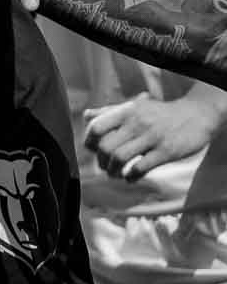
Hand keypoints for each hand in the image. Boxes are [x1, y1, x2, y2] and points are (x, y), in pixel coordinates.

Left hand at [84, 92, 226, 180]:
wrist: (196, 115)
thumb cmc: (160, 113)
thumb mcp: (135, 107)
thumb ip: (110, 111)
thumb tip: (86, 115)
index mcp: (126, 111)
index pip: (96, 127)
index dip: (90, 142)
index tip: (94, 150)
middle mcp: (136, 123)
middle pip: (105, 147)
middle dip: (101, 161)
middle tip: (104, 166)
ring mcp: (152, 138)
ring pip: (120, 158)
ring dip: (113, 171)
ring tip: (115, 174)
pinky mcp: (166, 151)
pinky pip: (140, 167)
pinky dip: (130, 176)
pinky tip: (130, 177)